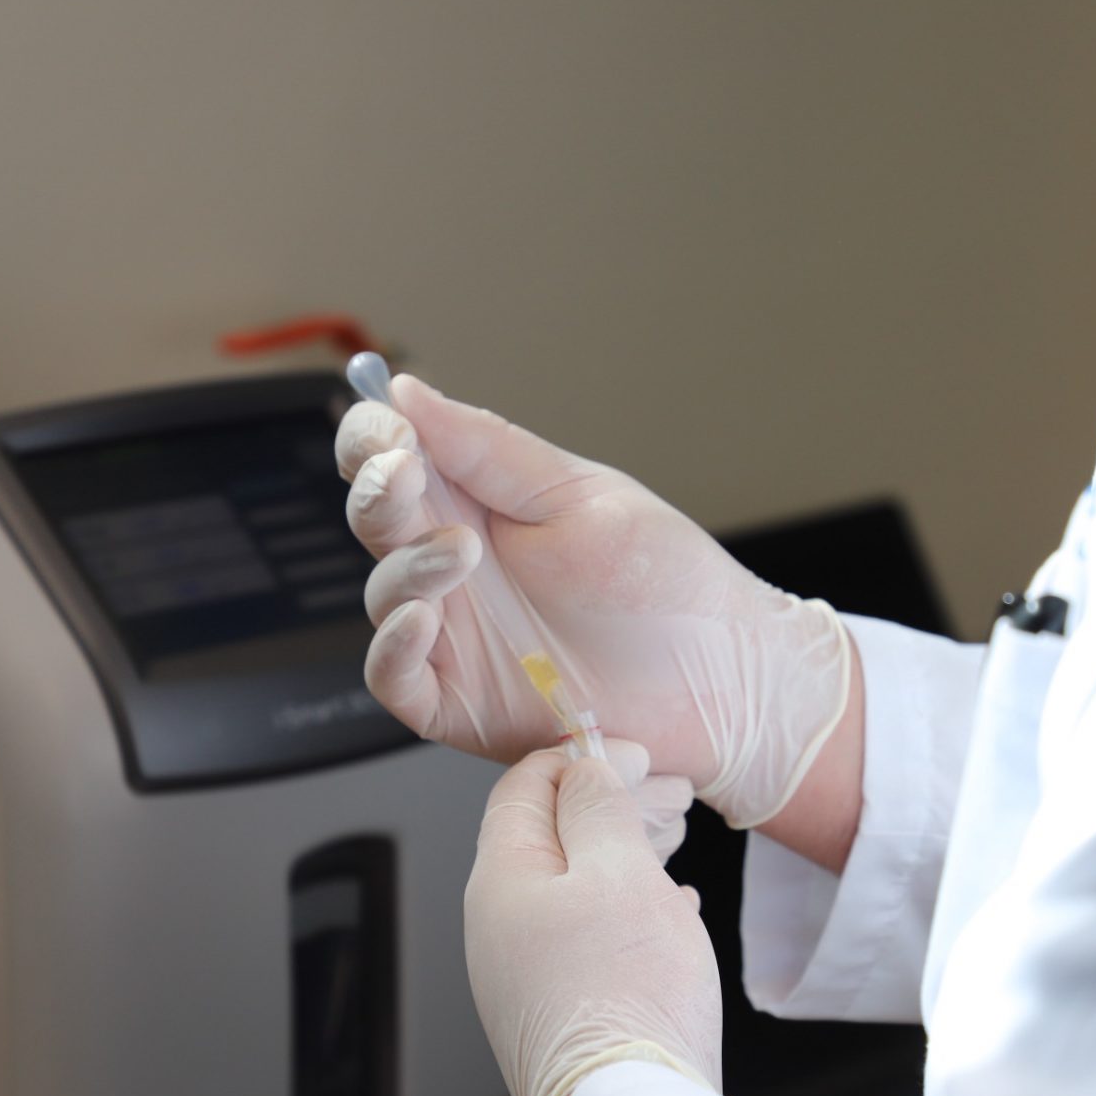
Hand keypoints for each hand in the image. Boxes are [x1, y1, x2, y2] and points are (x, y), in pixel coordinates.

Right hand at [337, 374, 849, 828]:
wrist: (722, 677)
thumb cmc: (666, 585)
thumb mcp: (580, 496)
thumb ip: (488, 449)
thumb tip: (408, 392)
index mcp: (480, 504)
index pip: (394, 459)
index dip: (373, 440)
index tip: (388, 429)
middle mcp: (457, 568)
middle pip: (376, 520)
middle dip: (378, 491)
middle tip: (404, 475)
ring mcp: (455, 636)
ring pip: (384, 595)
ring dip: (406, 566)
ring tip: (459, 552)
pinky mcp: (458, 703)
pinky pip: (395, 678)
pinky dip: (393, 648)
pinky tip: (423, 620)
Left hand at [465, 742, 721, 1095]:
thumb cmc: (626, 997)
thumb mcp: (619, 871)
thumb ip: (597, 807)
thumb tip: (585, 767)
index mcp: (500, 880)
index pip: (523, 785)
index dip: (581, 755)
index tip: (635, 753)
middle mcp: (496, 927)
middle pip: (550, 835)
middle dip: (611, 804)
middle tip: (670, 794)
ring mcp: (521, 974)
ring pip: (572, 885)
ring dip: (626, 853)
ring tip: (674, 841)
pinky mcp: (555, 1012)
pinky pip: (585, 935)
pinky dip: (626, 907)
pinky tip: (667, 910)